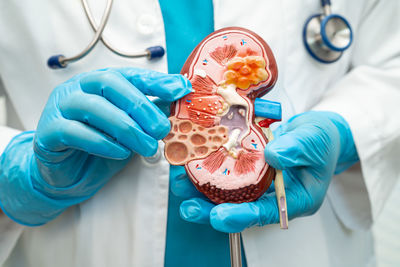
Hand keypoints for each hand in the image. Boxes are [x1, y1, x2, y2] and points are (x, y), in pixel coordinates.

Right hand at [0, 68, 190, 225]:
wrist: (69, 176)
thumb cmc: (103, 146)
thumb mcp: (132, 127)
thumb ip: (151, 109)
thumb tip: (181, 93)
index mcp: (99, 82)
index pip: (129, 75)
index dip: (156, 81)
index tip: (180, 90)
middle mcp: (79, 88)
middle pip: (110, 84)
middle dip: (141, 106)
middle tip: (162, 129)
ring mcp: (60, 107)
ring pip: (94, 107)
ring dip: (126, 128)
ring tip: (148, 147)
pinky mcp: (48, 132)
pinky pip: (75, 132)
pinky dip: (102, 143)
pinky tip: (121, 153)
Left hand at [172, 111, 358, 232]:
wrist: (317, 132)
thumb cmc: (322, 138)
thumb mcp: (314, 139)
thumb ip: (296, 148)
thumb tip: (272, 154)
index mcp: (295, 199)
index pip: (266, 214)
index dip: (241, 216)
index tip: (217, 216)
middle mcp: (273, 196)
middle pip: (240, 208)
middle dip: (211, 209)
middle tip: (188, 207)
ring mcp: (259, 184)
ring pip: (228, 193)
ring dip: (202, 190)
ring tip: (179, 184)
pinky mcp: (249, 169)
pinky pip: (227, 173)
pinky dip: (209, 169)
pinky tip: (191, 163)